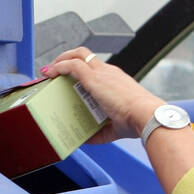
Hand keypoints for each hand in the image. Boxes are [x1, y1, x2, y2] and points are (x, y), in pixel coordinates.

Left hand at [41, 48, 165, 143]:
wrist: (145, 115)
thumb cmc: (136, 121)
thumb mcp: (113, 128)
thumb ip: (98, 132)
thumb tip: (85, 139)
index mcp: (115, 80)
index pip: (94, 67)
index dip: (78, 69)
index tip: (66, 78)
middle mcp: (108, 72)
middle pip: (85, 55)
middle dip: (66, 58)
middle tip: (53, 70)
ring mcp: (102, 73)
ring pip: (78, 54)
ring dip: (60, 59)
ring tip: (48, 70)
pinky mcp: (95, 78)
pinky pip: (73, 65)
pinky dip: (59, 67)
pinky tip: (49, 74)